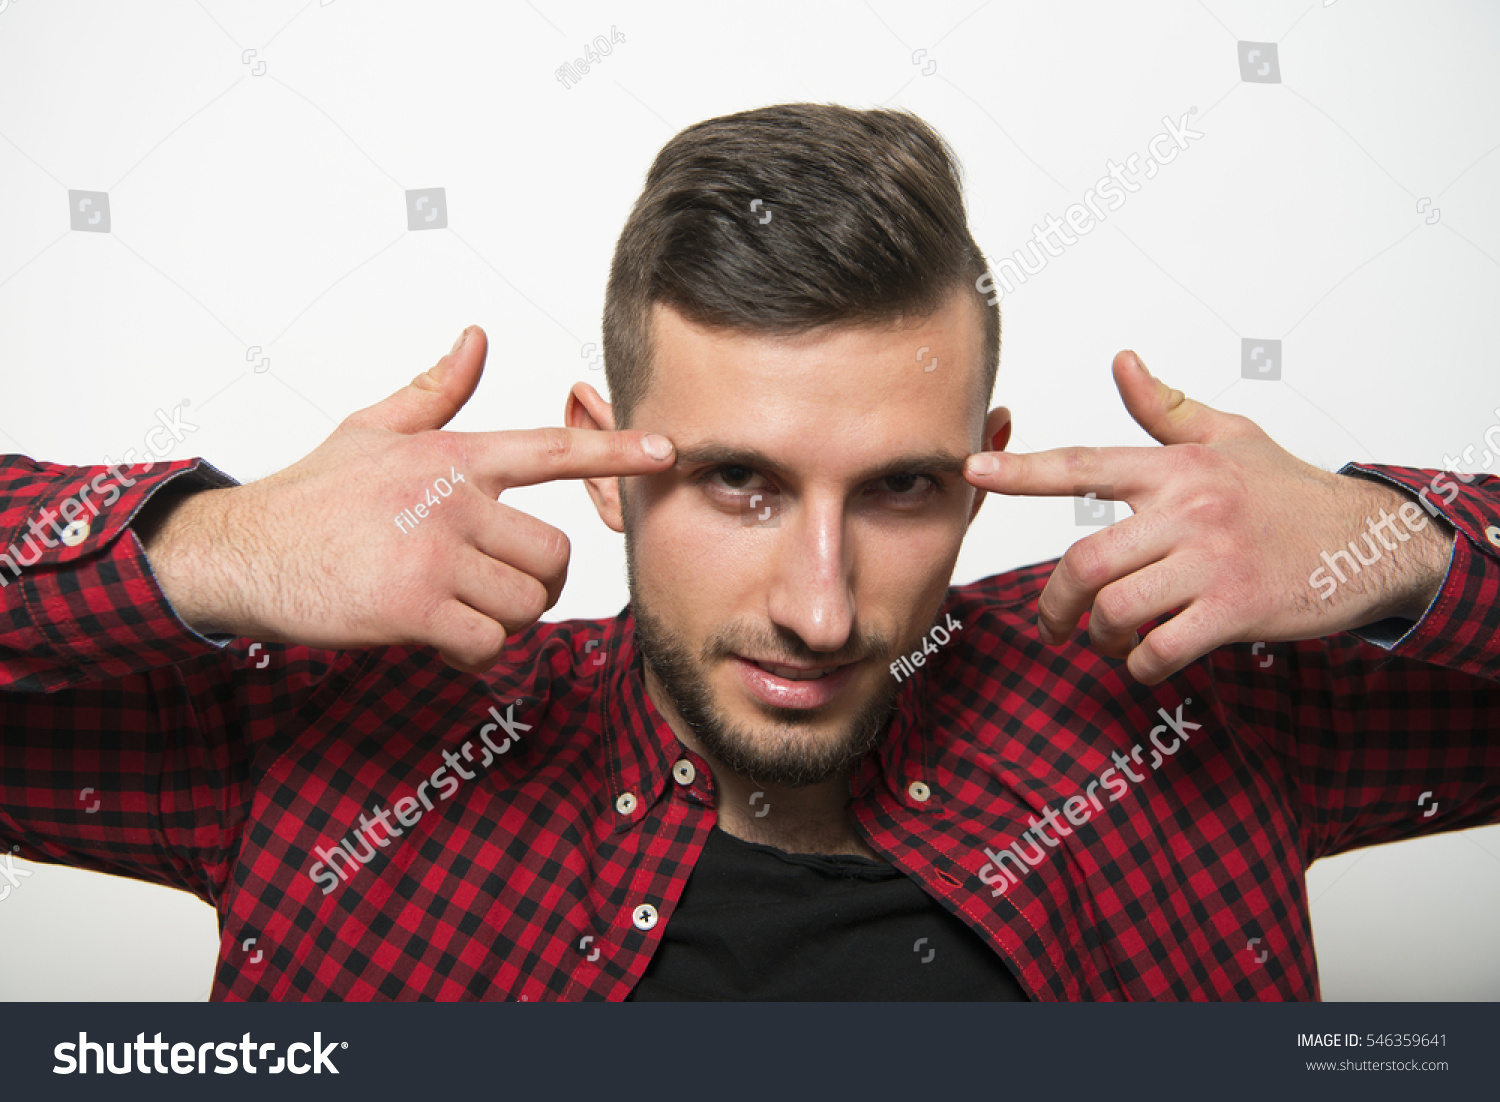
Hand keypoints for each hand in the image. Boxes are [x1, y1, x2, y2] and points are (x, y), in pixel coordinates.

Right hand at [141, 326, 675, 671]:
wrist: (239, 552)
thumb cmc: (310, 497)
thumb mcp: (371, 429)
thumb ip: (434, 389)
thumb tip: (474, 338)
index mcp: (451, 455)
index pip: (551, 448)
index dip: (615, 449)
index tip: (666, 451)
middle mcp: (451, 499)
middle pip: (553, 556)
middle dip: (534, 586)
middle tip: (494, 592)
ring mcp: (434, 552)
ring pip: (526, 604)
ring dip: (504, 623)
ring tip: (461, 614)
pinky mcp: (413, 605)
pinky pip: (488, 643)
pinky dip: (476, 656)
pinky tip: (444, 645)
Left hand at [962, 351, 1454, 684]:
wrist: (1369, 541)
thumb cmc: (1289, 491)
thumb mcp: (1232, 437)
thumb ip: (1167, 409)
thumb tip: (1123, 361)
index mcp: (1177, 469)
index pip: (1083, 465)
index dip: (1022, 471)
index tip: (972, 472)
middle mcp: (1189, 511)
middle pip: (1086, 561)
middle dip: (1057, 605)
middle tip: (1055, 626)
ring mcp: (1213, 562)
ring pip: (1117, 608)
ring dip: (1101, 637)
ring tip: (1109, 641)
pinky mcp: (1237, 609)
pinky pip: (1161, 648)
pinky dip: (1142, 665)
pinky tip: (1147, 661)